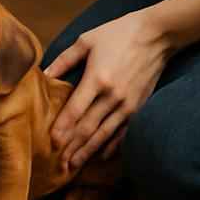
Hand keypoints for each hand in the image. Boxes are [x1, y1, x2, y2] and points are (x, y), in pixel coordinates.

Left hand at [45, 9, 172, 173]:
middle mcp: (113, 96)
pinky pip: (123, 132)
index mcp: (97, 79)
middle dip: (72, 147)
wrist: (156, 35)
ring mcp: (128, 105)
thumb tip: (43, 75)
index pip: (76, 110)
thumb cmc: (117, 34)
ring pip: (104, 135)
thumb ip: (64, 60)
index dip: (62, 128)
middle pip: (88, 128)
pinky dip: (111, 146)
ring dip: (88, 151)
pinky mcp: (139, 107)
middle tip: (59, 165)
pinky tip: (100, 156)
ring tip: (74, 165)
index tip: (51, 142)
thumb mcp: (86, 41)